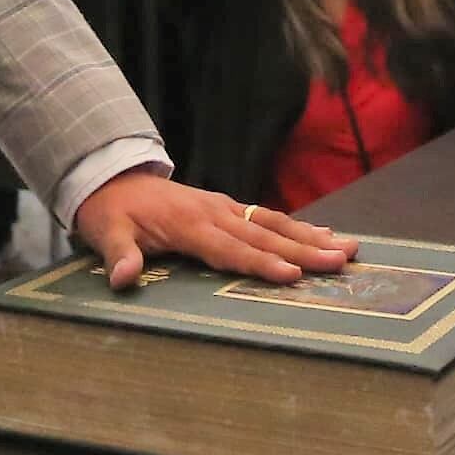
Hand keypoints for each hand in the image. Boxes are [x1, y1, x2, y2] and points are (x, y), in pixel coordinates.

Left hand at [75, 170, 358, 290]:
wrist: (111, 177)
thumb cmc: (110, 211)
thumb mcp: (105, 232)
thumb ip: (118, 254)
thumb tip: (122, 278)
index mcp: (189, 223)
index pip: (231, 249)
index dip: (261, 263)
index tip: (293, 275)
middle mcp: (215, 212)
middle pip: (265, 235)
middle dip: (306, 250)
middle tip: (342, 260)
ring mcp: (225, 207)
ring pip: (275, 223)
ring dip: (312, 237)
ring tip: (350, 248)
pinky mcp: (228, 208)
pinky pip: (268, 217)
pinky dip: (299, 227)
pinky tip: (326, 234)